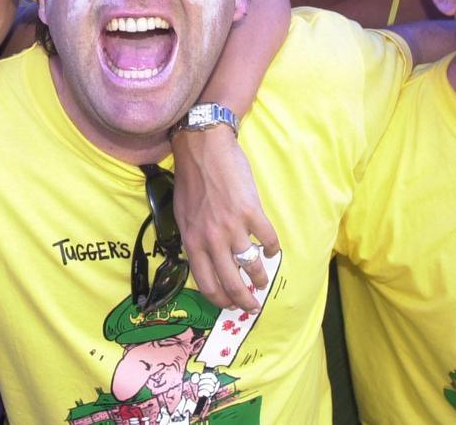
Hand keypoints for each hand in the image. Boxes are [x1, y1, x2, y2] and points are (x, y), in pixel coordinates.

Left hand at [172, 125, 278, 310]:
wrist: (203, 149)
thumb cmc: (191, 180)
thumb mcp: (182, 215)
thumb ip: (193, 239)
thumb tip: (206, 261)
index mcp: (192, 241)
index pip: (207, 284)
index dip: (220, 300)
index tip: (229, 305)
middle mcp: (212, 239)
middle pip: (231, 283)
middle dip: (244, 300)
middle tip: (252, 305)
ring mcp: (233, 226)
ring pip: (251, 266)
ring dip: (259, 278)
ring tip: (262, 280)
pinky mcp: (251, 211)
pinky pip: (268, 240)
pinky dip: (272, 249)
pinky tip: (271, 250)